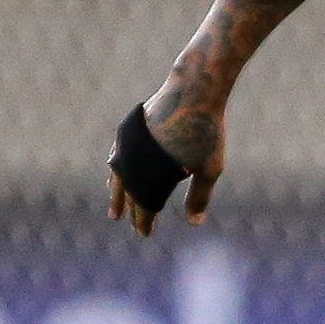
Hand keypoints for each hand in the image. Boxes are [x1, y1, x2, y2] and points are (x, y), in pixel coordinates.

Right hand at [107, 75, 225, 236]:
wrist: (194, 90)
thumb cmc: (206, 132)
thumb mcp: (209, 169)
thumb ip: (199, 197)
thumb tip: (194, 223)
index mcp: (151, 177)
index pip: (144, 208)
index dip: (144, 222)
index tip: (145, 234)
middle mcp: (134, 164)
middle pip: (129, 194)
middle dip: (130, 211)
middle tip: (129, 224)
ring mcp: (128, 145)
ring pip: (118, 176)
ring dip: (117, 193)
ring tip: (115, 209)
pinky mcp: (129, 129)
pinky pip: (118, 156)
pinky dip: (117, 169)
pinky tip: (116, 171)